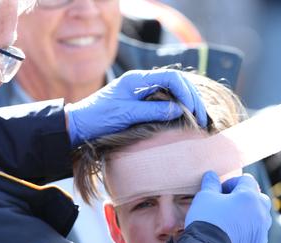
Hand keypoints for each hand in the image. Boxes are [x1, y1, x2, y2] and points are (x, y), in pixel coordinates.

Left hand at [66, 69, 207, 145]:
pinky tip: (185, 119)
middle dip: (192, 98)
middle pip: (176, 82)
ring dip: (188, 103)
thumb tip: (178, 109)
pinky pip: (166, 100)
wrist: (78, 125)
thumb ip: (152, 111)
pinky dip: (179, 108)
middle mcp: (142, 82)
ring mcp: (142, 91)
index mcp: (137, 79)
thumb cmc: (98, 118)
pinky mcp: (142, 102)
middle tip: (202, 117)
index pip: (171, 78)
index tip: (193, 110)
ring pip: (174, 91)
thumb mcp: (126, 115)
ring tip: (198, 119)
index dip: (186, 92)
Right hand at [185, 172, 271, 242]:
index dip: (231, 183)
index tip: (219, 191)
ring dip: (249, 214)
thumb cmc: (207, 219)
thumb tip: (211, 175)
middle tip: (228, 203)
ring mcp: (262, 230)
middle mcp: (261, 212)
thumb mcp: (205, 197)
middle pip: (258, 197)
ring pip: (260, 216)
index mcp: (249, 196)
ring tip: (231, 219)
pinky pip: (257, 233)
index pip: (246, 180)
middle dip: (244, 198)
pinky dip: (249, 231)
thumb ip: (211, 183)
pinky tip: (234, 234)